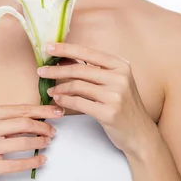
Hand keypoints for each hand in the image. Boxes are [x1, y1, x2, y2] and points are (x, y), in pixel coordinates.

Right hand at [0, 104, 62, 180]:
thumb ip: (6, 120)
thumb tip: (36, 117)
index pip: (20, 109)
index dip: (42, 110)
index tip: (57, 111)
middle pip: (24, 123)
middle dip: (44, 126)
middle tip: (54, 131)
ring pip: (23, 142)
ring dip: (40, 142)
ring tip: (48, 143)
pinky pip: (17, 163)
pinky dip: (33, 161)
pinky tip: (42, 160)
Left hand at [37, 42, 156, 158]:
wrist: (140, 133)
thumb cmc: (124, 105)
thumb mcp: (115, 82)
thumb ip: (94, 70)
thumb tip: (64, 59)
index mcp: (121, 65)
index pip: (88, 53)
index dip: (66, 49)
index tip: (49, 47)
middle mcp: (120, 77)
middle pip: (79, 69)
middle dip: (56, 69)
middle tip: (41, 71)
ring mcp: (115, 95)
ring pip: (77, 86)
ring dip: (59, 87)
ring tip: (50, 90)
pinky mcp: (109, 112)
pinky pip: (79, 102)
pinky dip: (65, 101)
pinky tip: (58, 100)